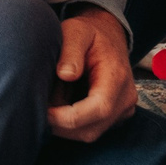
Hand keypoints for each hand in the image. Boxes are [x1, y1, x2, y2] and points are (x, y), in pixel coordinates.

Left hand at [46, 7, 137, 142]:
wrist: (107, 36)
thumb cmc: (89, 34)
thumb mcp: (76, 32)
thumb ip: (71, 51)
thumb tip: (65, 74)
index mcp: (117, 77)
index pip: (98, 109)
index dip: (69, 117)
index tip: (45, 112)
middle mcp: (126, 97)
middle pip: (92, 128)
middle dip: (61, 125)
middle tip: (39, 108)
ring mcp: (123, 109)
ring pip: (90, 133)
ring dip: (64, 125)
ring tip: (49, 104)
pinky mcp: (115, 116)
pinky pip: (92, 129)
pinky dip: (72, 124)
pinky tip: (60, 106)